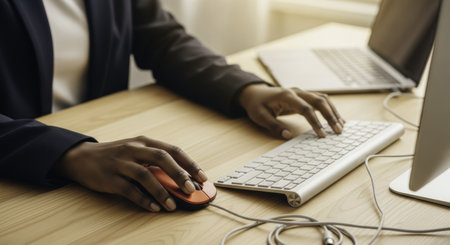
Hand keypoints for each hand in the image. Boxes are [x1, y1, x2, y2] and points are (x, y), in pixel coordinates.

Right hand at [53, 136, 207, 211]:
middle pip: (162, 158)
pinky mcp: (109, 178)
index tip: (202, 178)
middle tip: (191, 189)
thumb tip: (182, 180)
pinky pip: (129, 190)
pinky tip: (154, 208)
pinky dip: (143, 200)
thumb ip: (156, 163)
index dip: (190, 164)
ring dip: (162, 191)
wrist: (82, 158)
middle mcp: (133, 149)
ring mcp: (120, 163)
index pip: (173, 150)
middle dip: (179, 174)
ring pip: (146, 175)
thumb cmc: (116, 156)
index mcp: (144, 142)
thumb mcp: (136, 152)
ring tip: (173, 205)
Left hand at [238, 84, 344, 138]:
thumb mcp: (260, 117)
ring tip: (341, 126)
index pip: (306, 109)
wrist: (255, 93)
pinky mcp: (304, 97)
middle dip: (331, 116)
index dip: (315, 122)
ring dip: (334, 112)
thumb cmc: (257, 105)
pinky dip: (330, 109)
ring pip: (323, 99)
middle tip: (338, 131)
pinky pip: (321, 101)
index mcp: (286, 96)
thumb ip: (274, 126)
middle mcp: (297, 92)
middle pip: (319, 101)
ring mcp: (302, 93)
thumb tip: (288, 136)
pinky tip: (337, 120)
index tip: (322, 135)